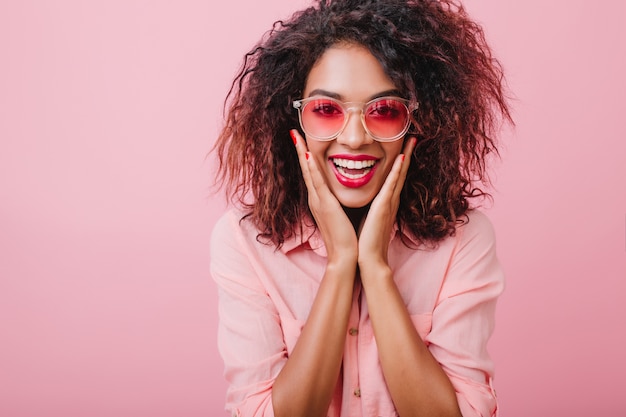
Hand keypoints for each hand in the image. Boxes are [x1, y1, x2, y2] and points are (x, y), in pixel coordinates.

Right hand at [291, 130, 357, 265]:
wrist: (345, 255)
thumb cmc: (347, 237)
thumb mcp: (341, 214)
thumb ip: (339, 203)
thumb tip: (343, 194)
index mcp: (320, 200)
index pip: (312, 174)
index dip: (307, 157)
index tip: (304, 141)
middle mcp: (316, 198)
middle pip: (306, 169)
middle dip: (300, 149)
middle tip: (294, 131)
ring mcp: (318, 201)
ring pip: (308, 172)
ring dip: (302, 152)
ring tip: (296, 136)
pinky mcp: (324, 205)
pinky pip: (316, 182)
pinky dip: (311, 168)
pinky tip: (307, 155)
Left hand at [357, 137, 415, 268]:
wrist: (367, 258)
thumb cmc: (365, 241)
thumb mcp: (368, 218)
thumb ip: (370, 207)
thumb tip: (366, 200)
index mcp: (385, 202)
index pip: (394, 177)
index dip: (400, 162)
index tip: (403, 146)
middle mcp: (390, 200)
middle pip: (401, 172)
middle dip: (407, 154)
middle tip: (413, 136)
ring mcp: (389, 203)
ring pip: (399, 174)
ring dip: (405, 156)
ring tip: (411, 140)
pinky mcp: (383, 207)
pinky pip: (392, 185)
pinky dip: (397, 172)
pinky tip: (401, 158)